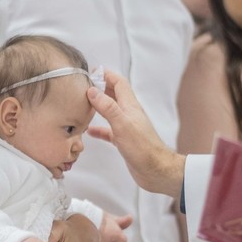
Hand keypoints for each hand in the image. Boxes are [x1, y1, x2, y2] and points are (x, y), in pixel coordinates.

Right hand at [87, 71, 184, 198]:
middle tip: (86, 85)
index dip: (107, 74)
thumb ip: (108, 107)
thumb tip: (93, 91)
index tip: (92, 71)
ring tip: (85, 103)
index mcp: (130, 106)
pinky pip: (109, 130)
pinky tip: (90, 131)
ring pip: (110, 111)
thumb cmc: (144, 149)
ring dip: (98, 106)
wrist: (156, 171)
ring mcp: (127, 127)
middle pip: (114, 94)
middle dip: (101, 87)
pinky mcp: (124, 141)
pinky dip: (99, 128)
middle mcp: (129, 114)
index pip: (119, 82)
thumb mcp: (122, 124)